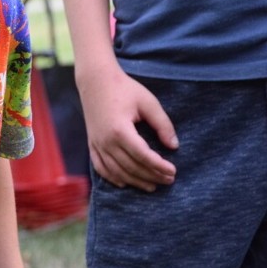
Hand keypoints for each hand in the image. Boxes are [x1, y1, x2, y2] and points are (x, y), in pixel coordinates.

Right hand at [78, 64, 177, 190]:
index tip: (173, 171)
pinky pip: (101, 168)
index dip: (159, 166)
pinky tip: (125, 184)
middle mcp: (106, 141)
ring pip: (117, 171)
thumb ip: (162, 124)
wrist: (96, 81)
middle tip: (169, 180)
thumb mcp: (148, 103)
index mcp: (120, 130)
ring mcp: (97, 144)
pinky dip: (112, 178)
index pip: (143, 155)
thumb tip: (174, 146)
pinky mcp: (92, 144)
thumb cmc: (124, 89)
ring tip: (152, 186)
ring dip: (135, 181)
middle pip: (131, 167)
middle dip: (152, 176)